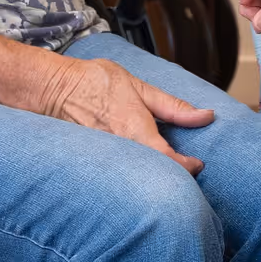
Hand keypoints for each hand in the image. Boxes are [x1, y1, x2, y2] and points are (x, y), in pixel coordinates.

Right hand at [34, 54, 214, 174]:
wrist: (55, 88)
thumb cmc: (96, 83)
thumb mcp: (141, 88)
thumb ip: (174, 107)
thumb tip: (206, 116)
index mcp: (137, 131)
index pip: (170, 162)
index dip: (187, 167)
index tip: (196, 164)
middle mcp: (122, 149)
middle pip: (155, 176)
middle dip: (172, 176)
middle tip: (182, 168)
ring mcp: (106, 159)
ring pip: (136, 178)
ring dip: (152, 176)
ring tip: (162, 170)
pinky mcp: (93, 164)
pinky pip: (118, 174)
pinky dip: (131, 174)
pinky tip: (136, 169)